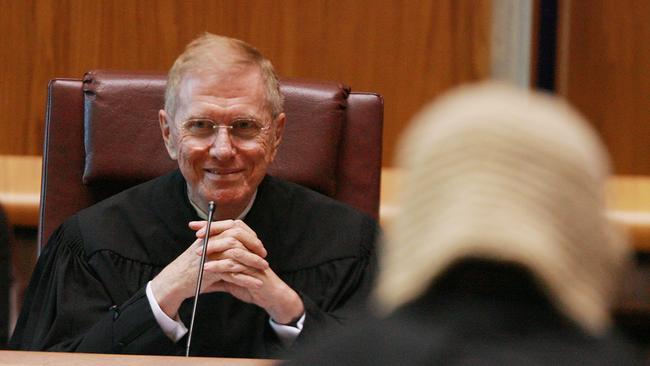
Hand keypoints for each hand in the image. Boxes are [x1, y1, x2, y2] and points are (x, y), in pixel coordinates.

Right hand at [150, 220, 268, 317]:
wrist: (174, 282)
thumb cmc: (190, 269)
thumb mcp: (204, 252)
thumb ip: (218, 245)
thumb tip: (238, 244)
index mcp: (209, 235)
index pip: (234, 226)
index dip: (249, 235)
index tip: (258, 245)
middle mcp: (210, 241)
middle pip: (237, 235)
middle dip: (254, 245)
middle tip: (264, 255)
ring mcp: (209, 254)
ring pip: (237, 253)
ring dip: (253, 261)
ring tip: (264, 269)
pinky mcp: (209, 269)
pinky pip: (233, 272)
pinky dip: (247, 278)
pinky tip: (256, 284)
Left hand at [195, 220, 304, 324]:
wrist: (269, 296)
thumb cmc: (251, 285)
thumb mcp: (230, 277)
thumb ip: (216, 274)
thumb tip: (198, 275)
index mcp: (245, 245)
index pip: (228, 227)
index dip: (211, 225)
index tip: (194, 226)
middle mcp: (249, 248)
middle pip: (231, 231)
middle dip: (212, 232)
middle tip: (197, 236)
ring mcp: (252, 258)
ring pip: (232, 246)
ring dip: (214, 248)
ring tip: (198, 253)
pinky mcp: (252, 270)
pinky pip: (234, 264)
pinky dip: (219, 265)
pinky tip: (207, 268)